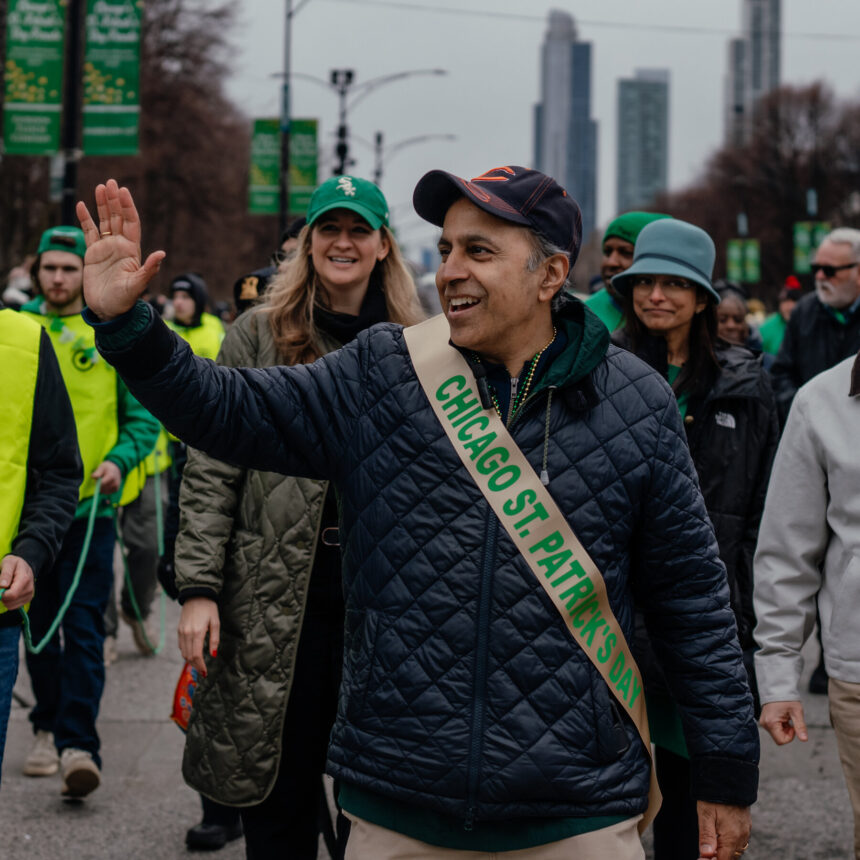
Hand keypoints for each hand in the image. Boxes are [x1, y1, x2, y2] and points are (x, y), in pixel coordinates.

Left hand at [0, 555, 35, 609]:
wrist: (24, 566)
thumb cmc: (14, 564)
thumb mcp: (8, 563)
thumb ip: (5, 574)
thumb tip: (2, 586)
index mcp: (24, 579)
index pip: (12, 594)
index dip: (1, 595)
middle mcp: (29, 588)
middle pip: (10, 601)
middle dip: (2, 596)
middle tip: (2, 587)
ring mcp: (29, 595)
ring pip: (10, 606)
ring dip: (4, 599)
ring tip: (6, 589)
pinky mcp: (27, 599)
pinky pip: (13, 606)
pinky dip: (8, 601)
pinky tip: (10, 592)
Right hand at [76, 179, 165, 319]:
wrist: (108, 310)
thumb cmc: (124, 300)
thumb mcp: (138, 285)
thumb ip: (149, 269)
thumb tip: (162, 254)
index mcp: (132, 251)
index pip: (131, 223)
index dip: (128, 207)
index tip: (123, 191)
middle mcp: (120, 246)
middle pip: (118, 218)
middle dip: (115, 200)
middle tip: (111, 182)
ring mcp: (106, 249)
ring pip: (104, 221)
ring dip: (102, 205)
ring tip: (100, 187)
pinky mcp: (93, 254)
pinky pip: (89, 232)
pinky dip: (85, 219)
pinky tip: (81, 205)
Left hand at [92, 460, 121, 494]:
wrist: (116, 469)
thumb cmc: (107, 468)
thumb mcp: (102, 467)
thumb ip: (97, 472)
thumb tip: (93, 477)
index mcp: (111, 476)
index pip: (102, 483)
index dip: (97, 483)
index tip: (97, 479)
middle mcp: (115, 483)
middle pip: (102, 488)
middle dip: (99, 485)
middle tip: (100, 480)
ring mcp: (116, 487)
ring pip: (104, 491)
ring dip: (101, 488)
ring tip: (103, 482)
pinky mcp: (116, 490)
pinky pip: (107, 492)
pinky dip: (104, 490)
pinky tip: (106, 485)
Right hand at [178, 597, 219, 675]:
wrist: (195, 595)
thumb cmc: (209, 608)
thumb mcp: (215, 622)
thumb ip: (214, 639)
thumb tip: (213, 655)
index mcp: (197, 632)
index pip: (196, 655)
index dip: (200, 666)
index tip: (205, 672)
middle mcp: (187, 633)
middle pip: (188, 656)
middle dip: (195, 666)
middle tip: (202, 671)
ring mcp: (181, 632)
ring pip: (183, 652)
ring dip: (190, 661)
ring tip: (198, 664)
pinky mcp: (179, 630)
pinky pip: (181, 646)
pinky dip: (186, 652)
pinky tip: (192, 653)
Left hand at [696, 801, 750, 859]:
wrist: (728, 779)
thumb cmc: (713, 797)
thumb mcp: (705, 815)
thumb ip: (706, 836)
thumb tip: (706, 855)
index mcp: (732, 837)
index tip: (701, 857)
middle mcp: (742, 836)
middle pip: (730, 856)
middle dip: (718, 857)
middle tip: (705, 851)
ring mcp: (746, 830)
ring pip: (736, 850)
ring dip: (725, 851)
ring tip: (711, 844)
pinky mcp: (746, 824)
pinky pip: (740, 841)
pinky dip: (730, 843)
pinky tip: (721, 836)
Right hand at [759, 700, 807, 743]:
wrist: (777, 688)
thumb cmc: (787, 699)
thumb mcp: (797, 712)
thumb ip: (800, 727)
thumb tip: (804, 739)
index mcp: (771, 722)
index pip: (781, 741)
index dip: (790, 736)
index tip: (793, 725)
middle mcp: (765, 724)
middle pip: (779, 738)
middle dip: (787, 732)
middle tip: (790, 720)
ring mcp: (764, 722)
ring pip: (777, 734)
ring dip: (784, 728)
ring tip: (786, 717)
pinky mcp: (764, 720)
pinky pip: (774, 729)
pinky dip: (780, 725)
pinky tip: (782, 717)